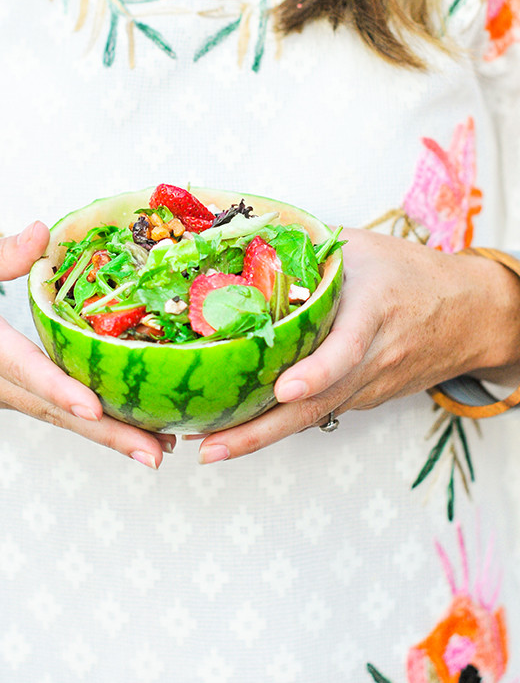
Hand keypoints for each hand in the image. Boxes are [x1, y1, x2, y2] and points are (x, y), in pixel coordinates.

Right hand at [0, 222, 174, 467]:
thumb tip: (48, 234)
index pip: (23, 369)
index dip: (61, 390)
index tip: (96, 408)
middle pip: (53, 411)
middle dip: (107, 434)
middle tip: (157, 452)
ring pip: (54, 418)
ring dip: (105, 436)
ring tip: (155, 448)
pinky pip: (45, 412)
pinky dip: (84, 424)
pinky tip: (120, 424)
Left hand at [194, 229, 519, 462]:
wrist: (472, 314)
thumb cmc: (413, 275)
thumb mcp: (363, 247)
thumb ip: (310, 245)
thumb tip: (247, 236)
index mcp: (375, 311)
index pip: (347, 347)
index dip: (317, 370)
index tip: (286, 386)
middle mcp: (373, 358)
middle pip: (316, 402)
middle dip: (261, 431)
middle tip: (212, 446)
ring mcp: (369, 385)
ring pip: (312, 415)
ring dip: (261, 436)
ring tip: (210, 446)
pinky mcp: (363, 398)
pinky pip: (318, 411)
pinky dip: (279, 423)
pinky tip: (239, 428)